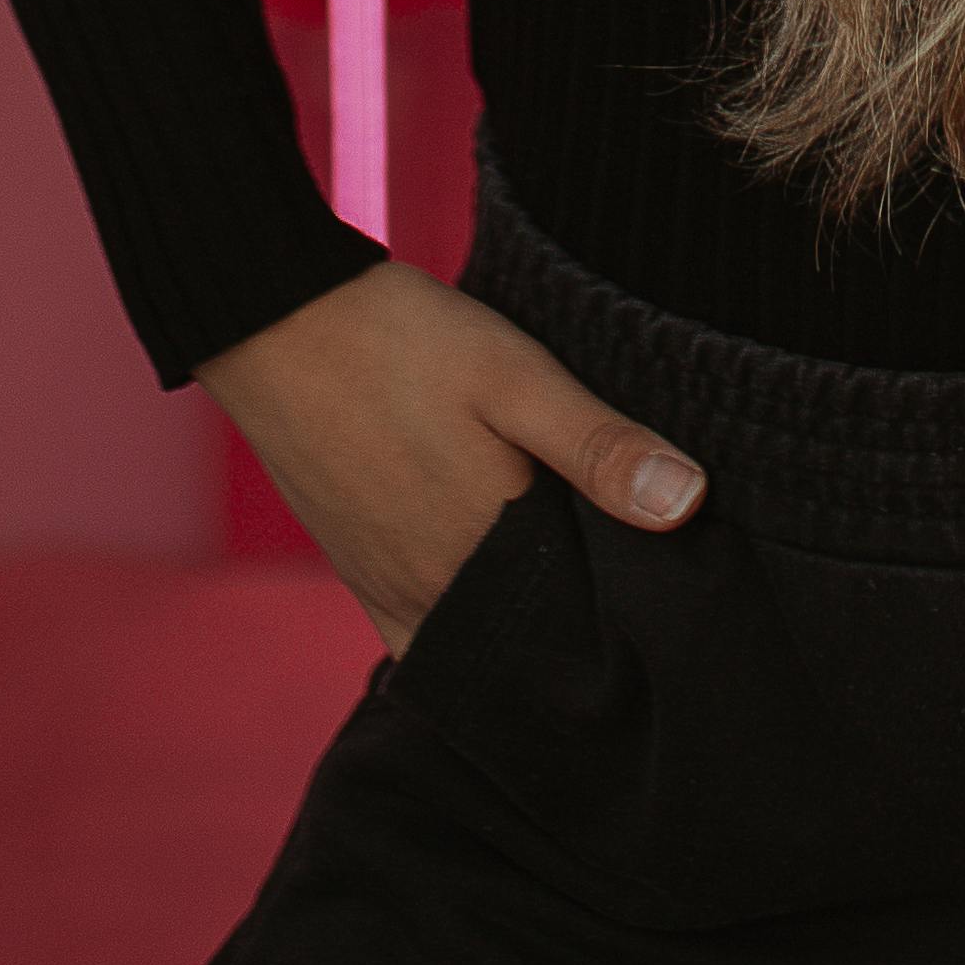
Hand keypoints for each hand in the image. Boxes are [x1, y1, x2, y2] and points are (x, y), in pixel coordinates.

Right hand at [198, 258, 703, 652]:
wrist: (274, 320)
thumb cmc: (402, 341)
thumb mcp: (518, 376)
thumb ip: (599, 447)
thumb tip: (690, 505)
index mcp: (487, 550)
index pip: (583, 625)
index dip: (633, 618)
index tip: (678, 601)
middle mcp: (434, 592)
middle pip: (532, 644)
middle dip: (584, 635)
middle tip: (642, 603)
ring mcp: (388, 588)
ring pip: (480, 643)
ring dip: (528, 633)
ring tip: (581, 598)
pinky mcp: (358, 572)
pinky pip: (423, 637)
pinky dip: (467, 636)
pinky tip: (502, 606)